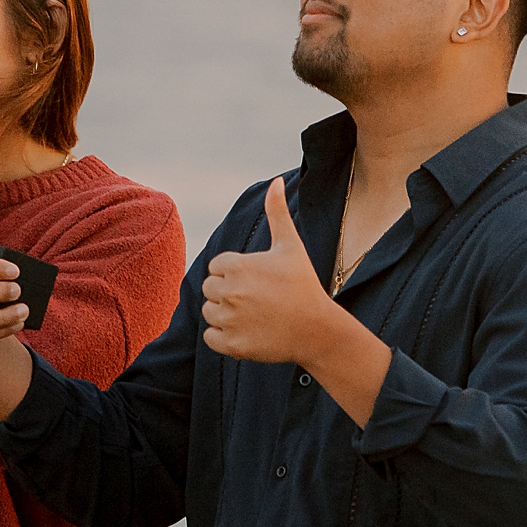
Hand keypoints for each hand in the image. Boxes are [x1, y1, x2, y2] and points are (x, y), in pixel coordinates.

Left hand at [202, 177, 342, 363]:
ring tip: (254, 315)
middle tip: (256, 299)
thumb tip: (277, 181)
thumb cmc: (303, 285)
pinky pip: (210, 338)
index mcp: (238, 266)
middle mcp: (230, 292)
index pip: (216, 266)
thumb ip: (277, 212)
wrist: (317, 330)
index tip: (258, 281)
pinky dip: (223, 337)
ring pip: (209, 313)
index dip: (236, 273)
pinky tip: (247, 331)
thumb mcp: (290, 246)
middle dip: (228, 292)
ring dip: (225, 315)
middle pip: (210, 289)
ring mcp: (230, 320)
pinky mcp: (231, 345)